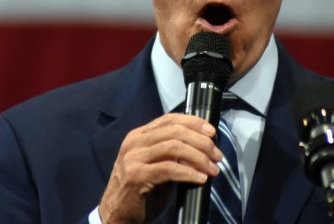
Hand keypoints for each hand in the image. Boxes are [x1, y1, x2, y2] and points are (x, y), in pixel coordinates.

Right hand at [98, 113, 221, 223]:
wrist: (117, 216)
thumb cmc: (139, 192)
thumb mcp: (156, 166)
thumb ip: (172, 154)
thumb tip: (202, 148)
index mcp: (139, 136)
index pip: (169, 119)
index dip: (194, 122)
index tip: (212, 133)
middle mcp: (134, 143)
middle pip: (175, 131)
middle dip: (201, 142)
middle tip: (217, 155)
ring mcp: (133, 158)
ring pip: (174, 147)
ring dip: (198, 157)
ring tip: (212, 169)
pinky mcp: (136, 176)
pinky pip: (169, 169)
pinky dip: (188, 173)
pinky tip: (200, 178)